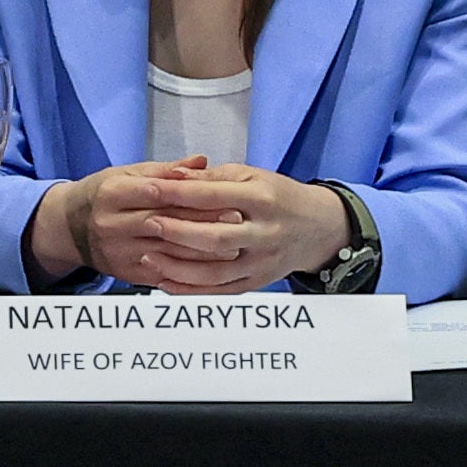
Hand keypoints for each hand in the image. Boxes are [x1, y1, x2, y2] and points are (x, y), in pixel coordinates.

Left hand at [68, 160, 348, 293]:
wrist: (319, 228)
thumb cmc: (277, 196)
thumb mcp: (252, 176)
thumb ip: (211, 178)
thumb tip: (171, 175)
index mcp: (263, 199)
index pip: (215, 196)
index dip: (180, 192)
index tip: (150, 188)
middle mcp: (265, 232)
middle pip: (216, 238)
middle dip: (178, 232)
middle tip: (148, 223)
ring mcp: (262, 262)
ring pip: (216, 271)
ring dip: (178, 267)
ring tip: (148, 255)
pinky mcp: (258, 282)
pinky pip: (220, 290)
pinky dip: (190, 289)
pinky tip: (164, 282)